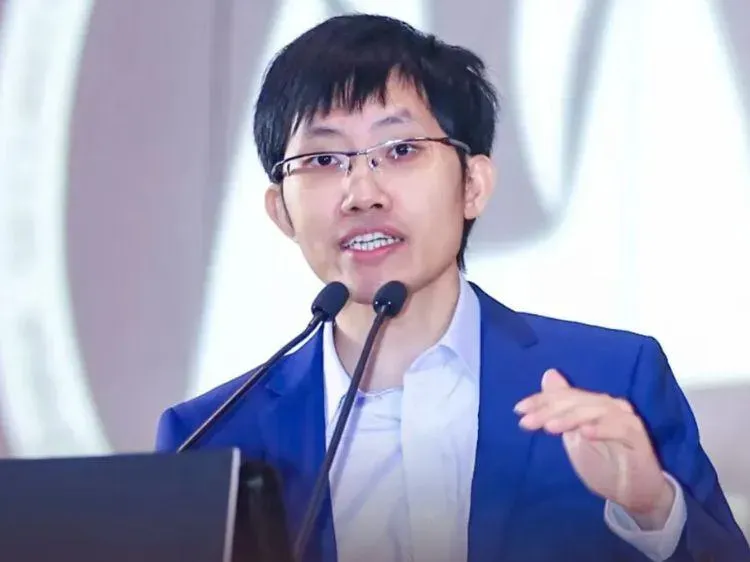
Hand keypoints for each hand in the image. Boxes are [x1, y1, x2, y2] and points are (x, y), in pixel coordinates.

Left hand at [514, 369, 674, 529]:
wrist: (634, 494)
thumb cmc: (603, 464)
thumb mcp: (574, 437)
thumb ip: (561, 410)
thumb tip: (548, 374)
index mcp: (593, 404)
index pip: (564, 396)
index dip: (540, 401)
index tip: (518, 410)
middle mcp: (609, 405)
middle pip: (576, 401)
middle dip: (548, 410)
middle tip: (527, 422)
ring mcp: (625, 419)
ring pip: (595, 410)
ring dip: (570, 418)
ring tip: (549, 427)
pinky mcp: (637, 436)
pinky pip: (619, 428)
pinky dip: (601, 429)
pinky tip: (584, 434)